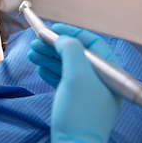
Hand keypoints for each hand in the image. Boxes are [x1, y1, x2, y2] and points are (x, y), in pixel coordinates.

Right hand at [29, 23, 123, 141]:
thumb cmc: (80, 114)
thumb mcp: (77, 75)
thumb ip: (71, 50)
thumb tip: (63, 38)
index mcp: (108, 71)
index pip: (92, 42)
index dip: (71, 32)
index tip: (53, 28)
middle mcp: (99, 79)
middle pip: (75, 53)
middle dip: (54, 46)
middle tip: (37, 41)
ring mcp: (87, 90)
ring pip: (66, 66)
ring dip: (49, 57)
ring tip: (33, 53)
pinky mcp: (75, 100)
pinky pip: (62, 79)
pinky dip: (50, 71)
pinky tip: (40, 67)